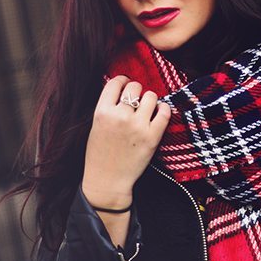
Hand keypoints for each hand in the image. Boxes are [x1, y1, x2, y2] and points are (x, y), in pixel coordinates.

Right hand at [81, 75, 171, 208]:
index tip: (126, 84)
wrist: (107, 180)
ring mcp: (137, 126)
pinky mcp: (152, 137)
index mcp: (102, 112)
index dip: (123, 80)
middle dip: (136, 91)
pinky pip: (164, 112)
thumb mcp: (96, 126)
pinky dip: (163, 109)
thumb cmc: (99, 155)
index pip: (115, 83)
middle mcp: (120, 116)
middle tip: (137, 100)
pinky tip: (159, 111)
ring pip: (151, 96)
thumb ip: (107, 108)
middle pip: (134, 87)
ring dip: (150, 100)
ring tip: (147, 108)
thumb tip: (122, 89)